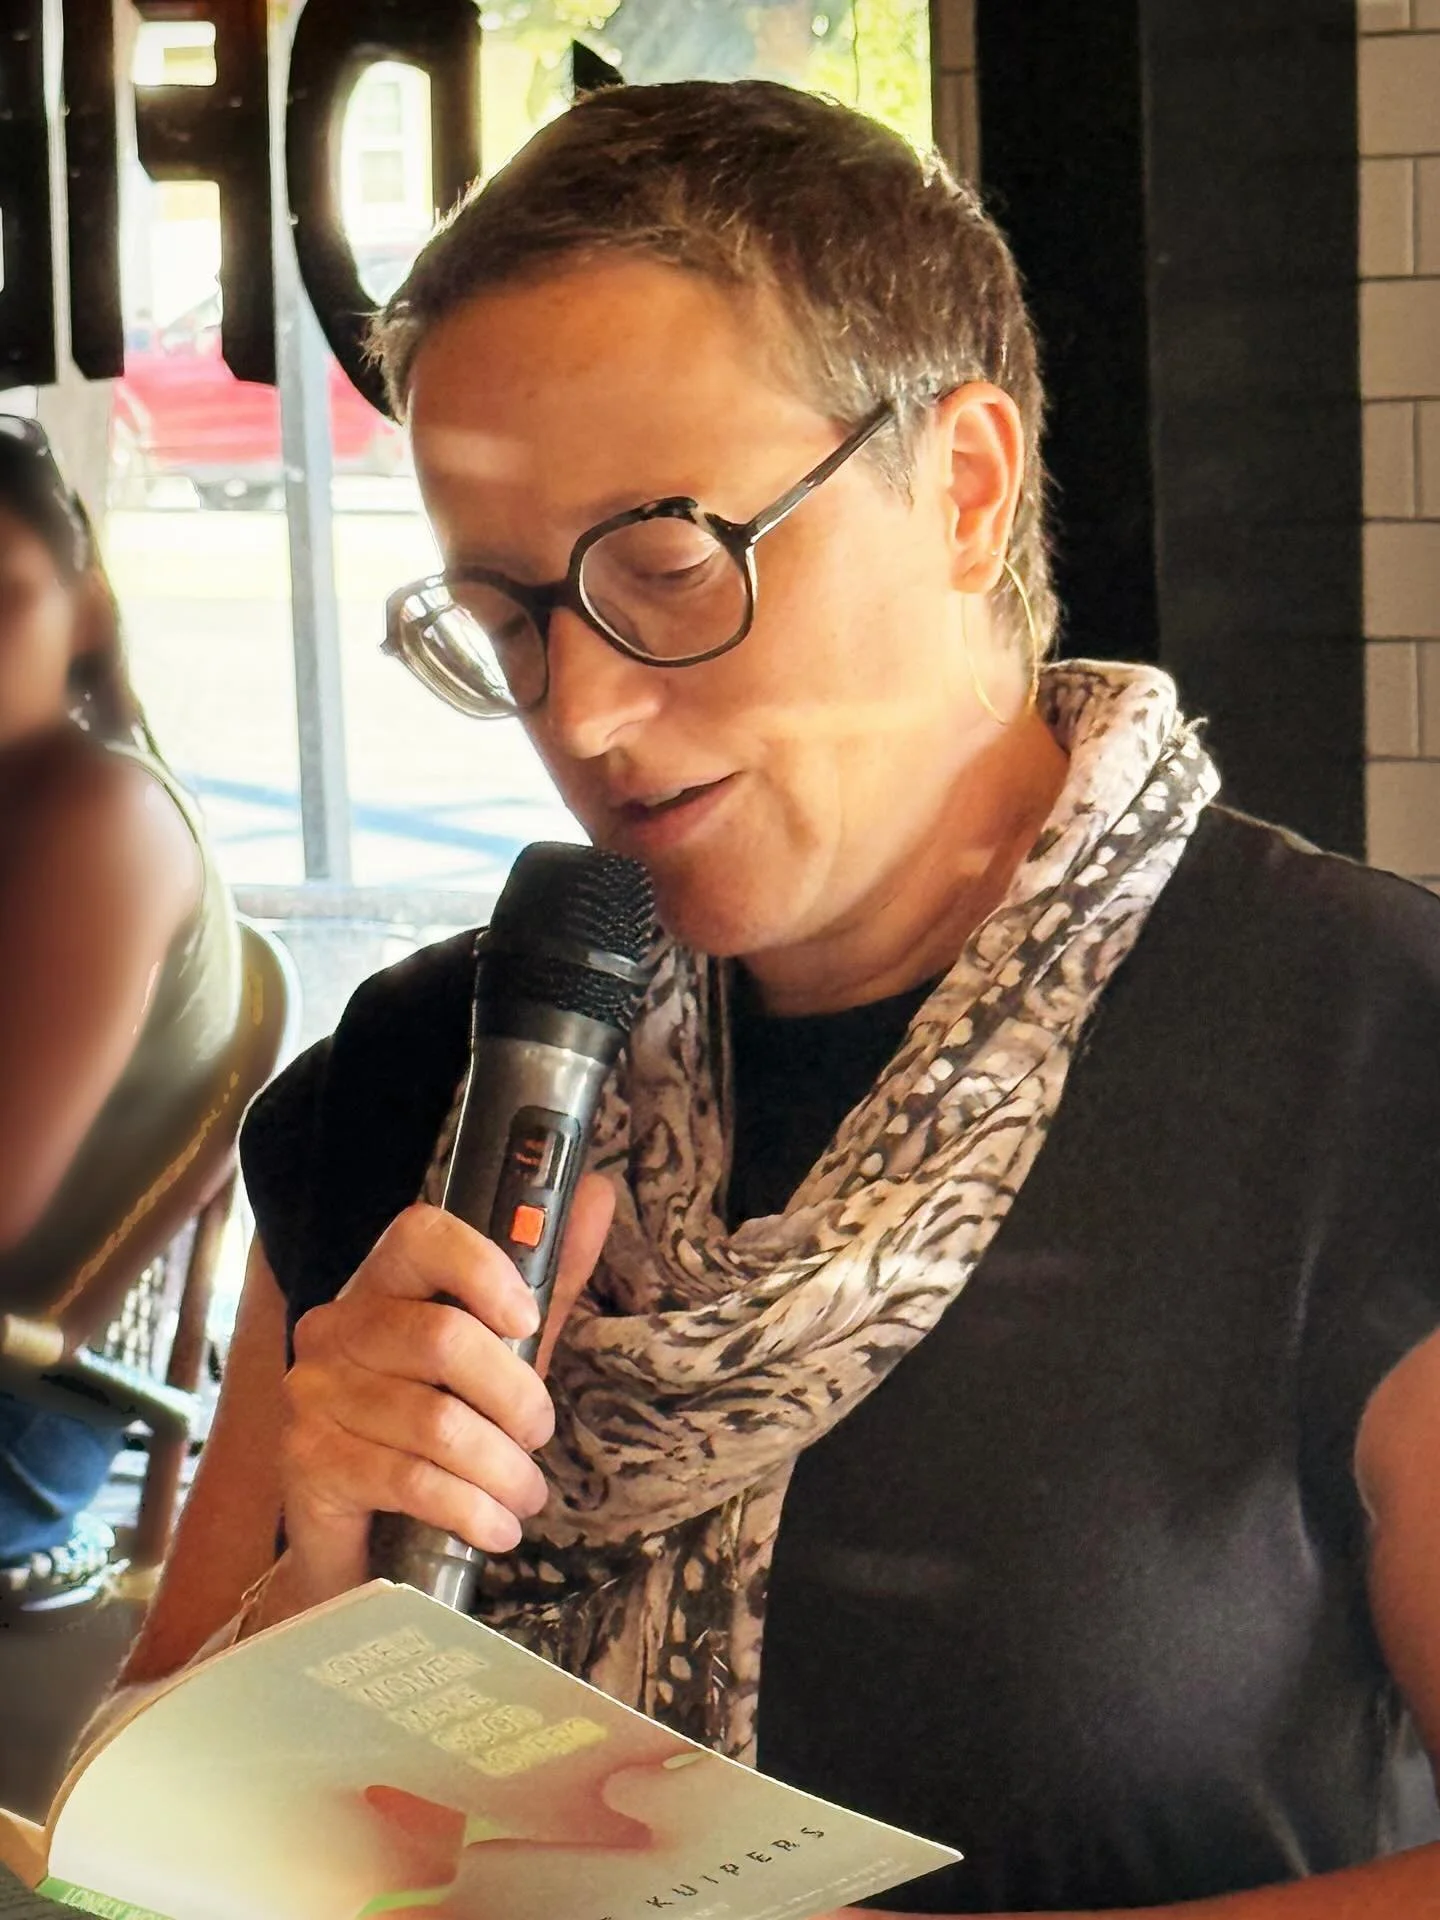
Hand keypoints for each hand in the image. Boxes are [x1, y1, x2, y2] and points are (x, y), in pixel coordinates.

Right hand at [272, 1175, 614, 1609]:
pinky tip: (496, 1526)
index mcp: (381, 1285)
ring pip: (435, 1422)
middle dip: (515, 1396)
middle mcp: (334, 1327)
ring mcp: (313, 1393)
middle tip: (541, 1434)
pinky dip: (470, 1510)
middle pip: (441, 1338)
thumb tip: (597, 1193)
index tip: (528, 1320)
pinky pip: (409, 1480)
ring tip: (526, 1493)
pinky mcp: (307, 1462)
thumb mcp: (502, 1352)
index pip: (420, 1235)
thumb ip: (548, 1280)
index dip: (481, 1268)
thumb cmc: (439, 1427)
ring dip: (501, 1468)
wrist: (362, 1538)